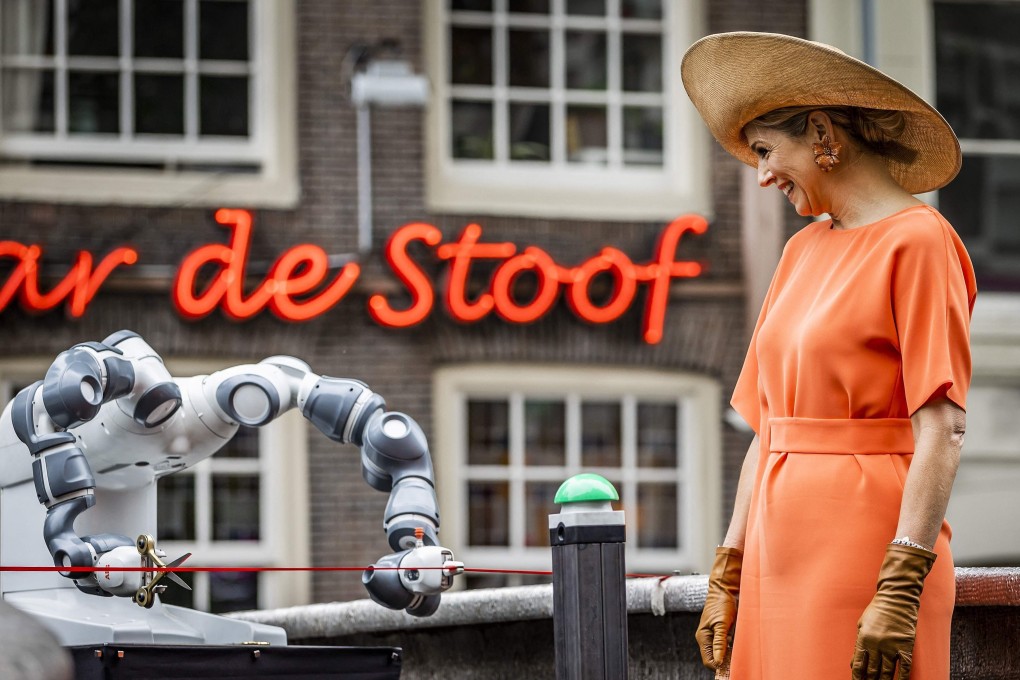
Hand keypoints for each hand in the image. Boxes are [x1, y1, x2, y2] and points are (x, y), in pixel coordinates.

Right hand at [695, 547, 742, 668]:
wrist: (724, 589)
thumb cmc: (721, 604)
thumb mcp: (721, 624)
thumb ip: (720, 643)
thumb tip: (718, 661)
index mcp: (703, 637)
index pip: (708, 661)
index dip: (719, 667)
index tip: (731, 668)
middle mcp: (707, 638)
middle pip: (714, 659)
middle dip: (725, 662)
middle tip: (738, 660)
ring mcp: (713, 635)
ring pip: (721, 653)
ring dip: (730, 654)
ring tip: (739, 649)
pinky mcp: (721, 632)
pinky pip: (726, 646)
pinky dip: (733, 648)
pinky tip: (739, 643)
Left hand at [851, 543, 935, 679]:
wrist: (897, 598)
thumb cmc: (877, 610)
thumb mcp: (861, 624)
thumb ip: (859, 644)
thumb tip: (854, 663)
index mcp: (864, 639)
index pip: (858, 664)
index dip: (857, 677)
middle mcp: (877, 645)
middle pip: (872, 671)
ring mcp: (892, 647)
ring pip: (887, 672)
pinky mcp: (906, 646)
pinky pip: (905, 667)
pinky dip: (902, 678)